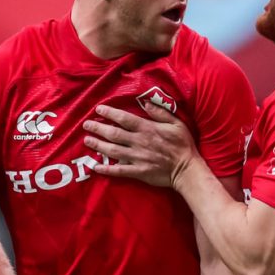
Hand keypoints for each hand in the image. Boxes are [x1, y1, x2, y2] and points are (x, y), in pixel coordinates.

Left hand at [82, 103, 197, 186]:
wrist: (187, 170)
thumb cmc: (183, 145)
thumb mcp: (176, 123)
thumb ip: (160, 113)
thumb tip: (146, 102)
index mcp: (147, 129)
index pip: (124, 119)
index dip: (110, 113)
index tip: (98, 110)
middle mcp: (139, 142)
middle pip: (114, 133)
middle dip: (98, 128)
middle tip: (86, 125)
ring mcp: (137, 158)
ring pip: (112, 150)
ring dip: (98, 145)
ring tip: (87, 140)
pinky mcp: (137, 172)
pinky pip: (118, 170)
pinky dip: (106, 169)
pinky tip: (95, 167)